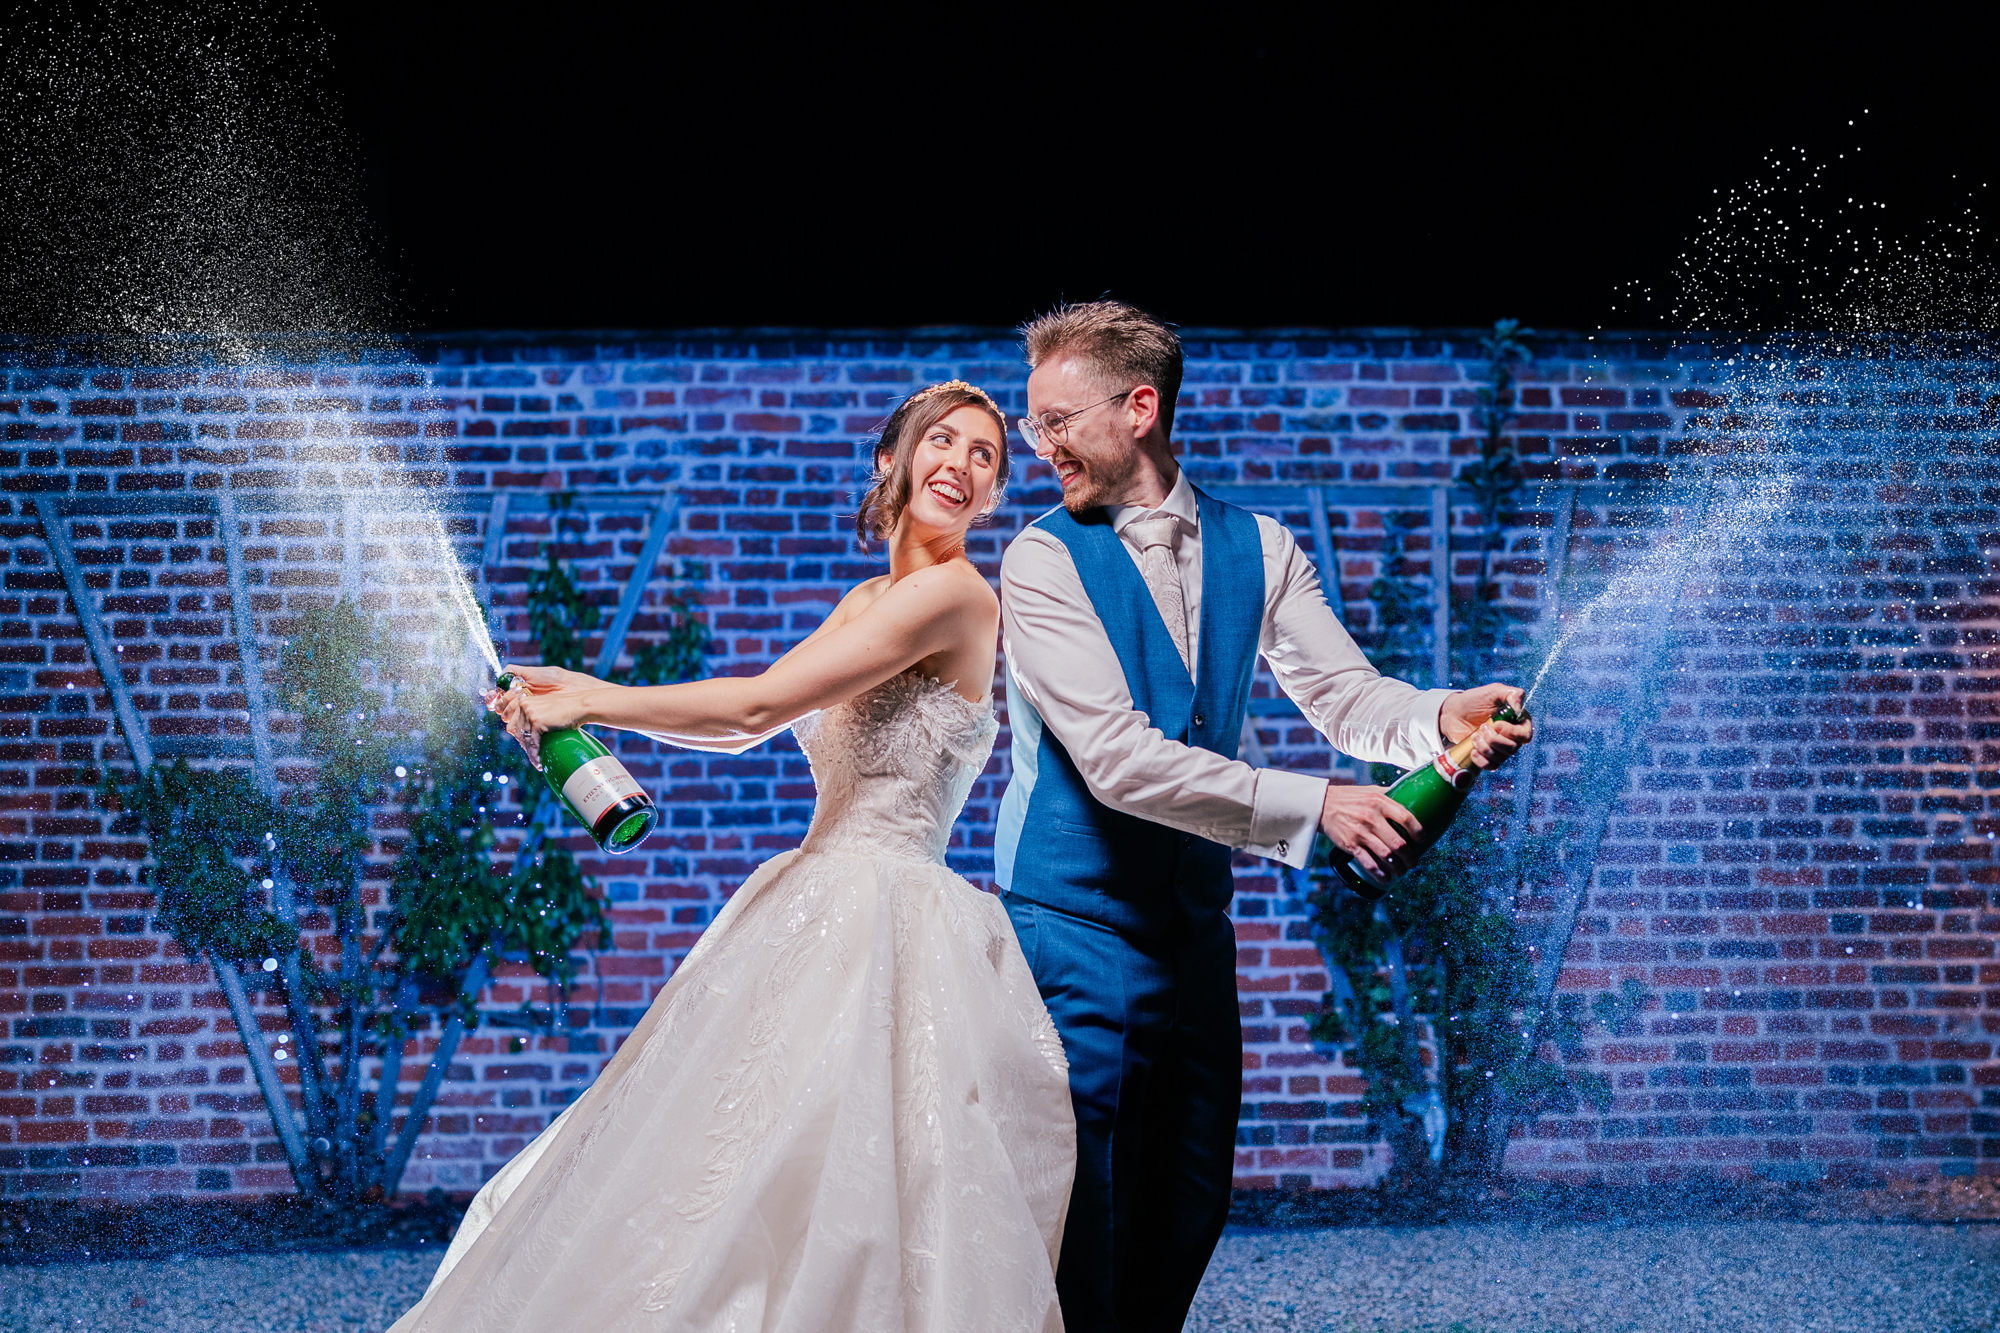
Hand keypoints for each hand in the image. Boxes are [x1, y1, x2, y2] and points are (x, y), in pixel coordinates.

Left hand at [484, 664, 608, 768]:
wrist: (580, 706)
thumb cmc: (567, 709)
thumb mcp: (545, 711)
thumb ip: (535, 717)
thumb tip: (528, 736)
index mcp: (523, 702)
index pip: (514, 724)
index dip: (520, 737)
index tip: (528, 746)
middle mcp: (523, 706)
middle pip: (516, 732)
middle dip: (524, 745)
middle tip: (534, 755)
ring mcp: (529, 713)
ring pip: (524, 739)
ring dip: (529, 752)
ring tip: (537, 761)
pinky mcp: (536, 721)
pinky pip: (532, 742)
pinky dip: (535, 754)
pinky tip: (539, 761)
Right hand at [1318, 782, 1422, 880]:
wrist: (1322, 805)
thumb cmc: (1350, 798)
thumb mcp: (1371, 790)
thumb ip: (1390, 795)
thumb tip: (1411, 797)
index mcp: (1380, 802)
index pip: (1406, 818)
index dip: (1418, 831)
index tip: (1422, 839)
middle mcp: (1371, 818)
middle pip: (1399, 843)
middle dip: (1410, 857)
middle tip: (1413, 862)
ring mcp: (1361, 833)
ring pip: (1386, 856)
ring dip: (1398, 867)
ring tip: (1402, 871)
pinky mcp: (1351, 845)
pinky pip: (1369, 864)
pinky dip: (1380, 874)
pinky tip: (1386, 878)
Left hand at [1438, 683, 1533, 769]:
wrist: (1453, 713)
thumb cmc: (1475, 700)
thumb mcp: (1494, 691)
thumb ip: (1511, 694)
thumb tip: (1519, 707)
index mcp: (1517, 722)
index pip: (1525, 735)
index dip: (1512, 733)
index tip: (1496, 724)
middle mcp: (1511, 737)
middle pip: (1513, 749)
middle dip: (1494, 740)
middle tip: (1481, 727)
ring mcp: (1499, 748)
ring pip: (1501, 758)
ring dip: (1485, 748)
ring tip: (1474, 736)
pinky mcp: (1487, 757)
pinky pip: (1491, 766)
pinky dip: (1481, 760)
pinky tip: (1472, 750)